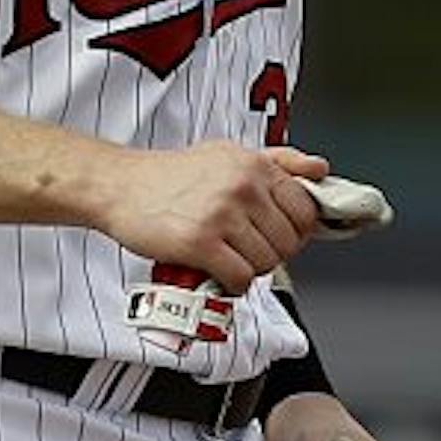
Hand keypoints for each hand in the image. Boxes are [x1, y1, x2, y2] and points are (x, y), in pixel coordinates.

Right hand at [94, 140, 327, 294]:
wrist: (119, 186)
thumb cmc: (170, 175)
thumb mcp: (228, 154)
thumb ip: (278, 161)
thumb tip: (320, 169)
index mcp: (254, 165)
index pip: (305, 209)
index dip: (294, 230)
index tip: (275, 234)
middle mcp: (242, 186)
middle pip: (288, 241)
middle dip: (271, 253)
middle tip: (247, 251)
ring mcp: (222, 215)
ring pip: (266, 263)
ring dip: (250, 271)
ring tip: (230, 261)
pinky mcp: (200, 243)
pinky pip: (240, 279)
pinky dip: (232, 286)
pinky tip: (218, 275)